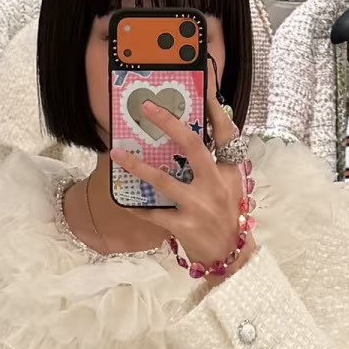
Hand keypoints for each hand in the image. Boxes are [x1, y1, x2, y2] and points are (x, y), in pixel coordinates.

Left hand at [108, 63, 255, 270]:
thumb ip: (215, 166)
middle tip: (147, 108)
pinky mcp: (184, 226)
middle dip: (170, 124)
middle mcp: (216, 185)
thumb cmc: (227, 218)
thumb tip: (189, 138)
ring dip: (137, 165)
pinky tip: (124, 201)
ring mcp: (199, 206)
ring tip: (116, 153)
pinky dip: (137, 207)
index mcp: (229, 173)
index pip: (226, 135)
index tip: (203, 92)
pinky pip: (153, 213)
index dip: (215, 112)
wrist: (231, 257)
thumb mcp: (229, 189)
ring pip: (164, 180)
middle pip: (193, 146)